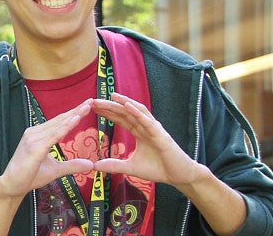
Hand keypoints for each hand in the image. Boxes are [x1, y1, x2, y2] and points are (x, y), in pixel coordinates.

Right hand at [0, 101, 94, 200]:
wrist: (12, 186)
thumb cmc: (30, 176)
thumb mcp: (56, 170)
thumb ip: (72, 165)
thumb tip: (90, 164)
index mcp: (38, 135)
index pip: (59, 122)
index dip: (73, 113)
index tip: (87, 105)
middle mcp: (34, 133)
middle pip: (60, 119)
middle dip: (76, 109)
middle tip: (91, 100)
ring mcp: (33, 139)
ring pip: (58, 124)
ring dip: (74, 114)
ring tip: (88, 106)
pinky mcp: (35, 148)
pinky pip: (54, 135)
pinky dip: (66, 127)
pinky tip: (76, 119)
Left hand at [89, 93, 210, 186]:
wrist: (179, 176)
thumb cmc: (159, 169)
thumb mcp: (131, 168)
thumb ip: (114, 165)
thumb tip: (95, 166)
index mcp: (140, 132)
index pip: (121, 119)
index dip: (108, 112)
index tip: (92, 107)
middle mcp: (146, 127)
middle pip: (126, 112)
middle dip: (111, 105)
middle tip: (94, 100)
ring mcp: (155, 130)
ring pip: (138, 112)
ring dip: (124, 103)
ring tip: (111, 96)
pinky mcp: (161, 136)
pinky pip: (148, 122)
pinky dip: (137, 113)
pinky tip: (127, 106)